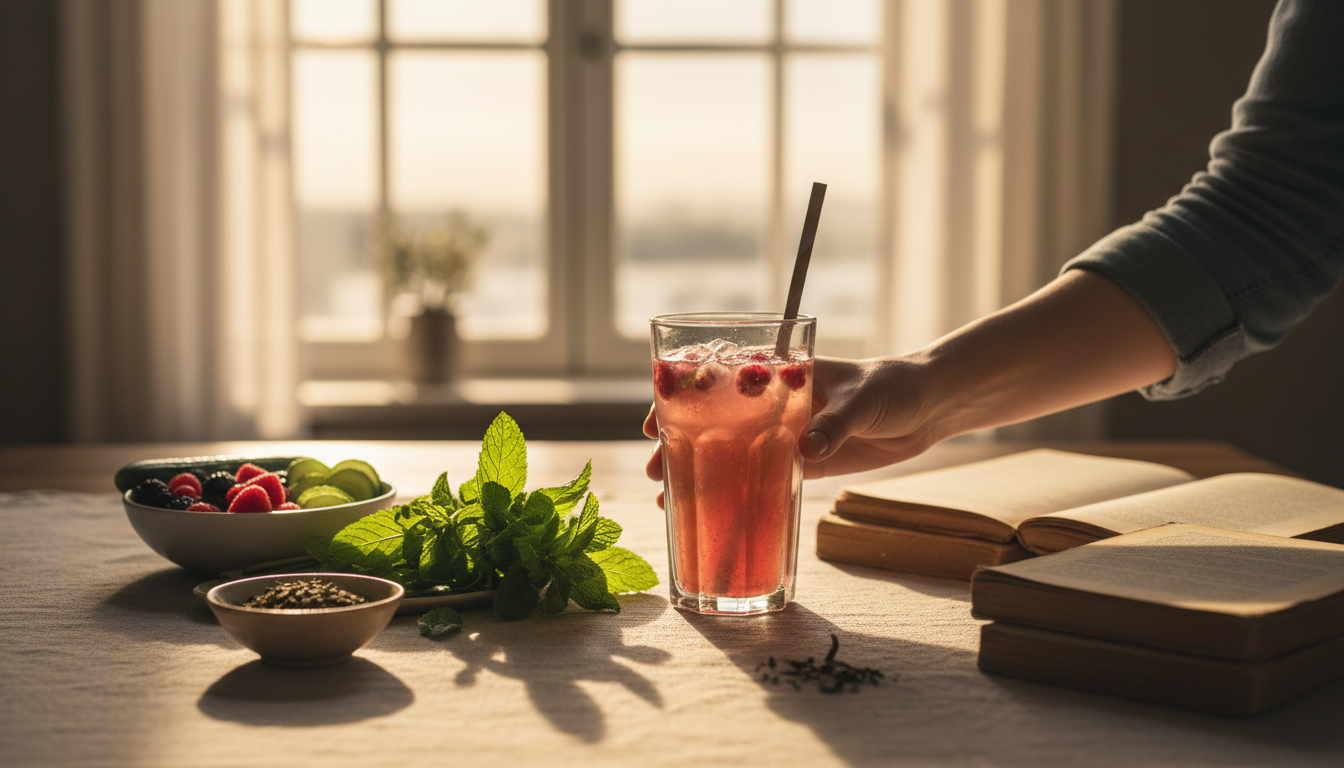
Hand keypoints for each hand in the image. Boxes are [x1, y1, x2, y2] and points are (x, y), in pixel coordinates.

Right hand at [641, 355, 940, 506]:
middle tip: (656, 466)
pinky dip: (737, 492)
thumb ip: (833, 425)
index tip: (658, 416)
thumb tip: (805, 450)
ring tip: (668, 495)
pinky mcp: (804, 463)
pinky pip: (763, 477)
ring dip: (700, 470)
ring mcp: (785, 433)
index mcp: (779, 372)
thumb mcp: (862, 399)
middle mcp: (773, 401)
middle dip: (679, 441)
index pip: (719, 378)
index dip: (682, 395)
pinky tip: (713, 509)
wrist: (928, 407)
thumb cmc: (892, 386)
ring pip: (731, 451)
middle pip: (714, 419)